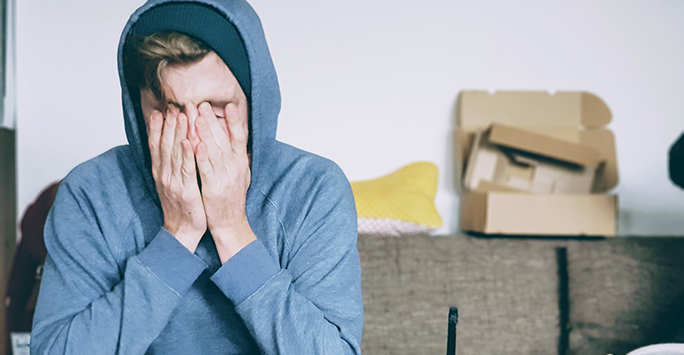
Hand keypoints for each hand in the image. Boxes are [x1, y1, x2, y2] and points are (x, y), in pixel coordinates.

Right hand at [148, 108, 206, 251]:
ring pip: (175, 153)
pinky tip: (189, 142)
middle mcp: (164, 175)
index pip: (156, 145)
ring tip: (181, 115)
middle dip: (169, 124)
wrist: (182, 230)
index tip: (160, 110)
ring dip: (178, 133)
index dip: (157, 128)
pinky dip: (187, 155)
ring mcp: (173, 182)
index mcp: (160, 172)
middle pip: (164, 145)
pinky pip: (186, 170)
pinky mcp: (186, 191)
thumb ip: (170, 164)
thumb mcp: (171, 182)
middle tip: (173, 106)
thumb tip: (172, 145)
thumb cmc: (180, 205)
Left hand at [195, 102, 255, 262]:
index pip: (240, 137)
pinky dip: (200, 155)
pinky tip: (194, 143)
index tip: (229, 105)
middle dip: (212, 120)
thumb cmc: (231, 199)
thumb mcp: (241, 175)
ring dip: (205, 132)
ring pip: (214, 150)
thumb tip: (238, 140)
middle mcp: (235, 167)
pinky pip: (205, 168)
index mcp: (241, 163)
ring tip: (196, 116)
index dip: (235, 120)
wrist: (230, 223)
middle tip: (202, 104)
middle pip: (224, 139)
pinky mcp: (213, 187)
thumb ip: (238, 157)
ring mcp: (225, 177)